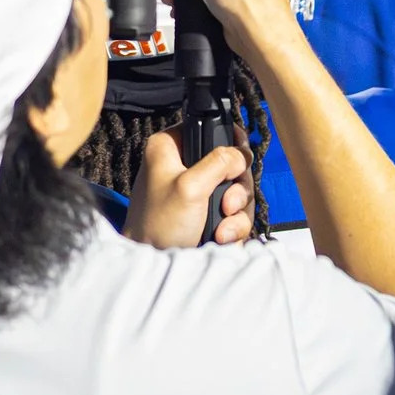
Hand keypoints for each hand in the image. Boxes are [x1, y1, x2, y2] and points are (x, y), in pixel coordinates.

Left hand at [123, 125, 254, 248]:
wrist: (154, 268)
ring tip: (221, 228)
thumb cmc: (158, 226)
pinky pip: (235, 213)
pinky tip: (220, 237)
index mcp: (170, 148)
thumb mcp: (189, 187)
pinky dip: (233, 226)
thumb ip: (218, 162)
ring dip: (237, 212)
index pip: (209, 127)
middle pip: (232, 163)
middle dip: (236, 188)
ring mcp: (198, 192)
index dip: (230, 142)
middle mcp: (184, 166)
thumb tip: (240, 154)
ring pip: (237, 190)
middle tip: (226, 204)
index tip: (240, 159)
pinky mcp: (207, 214)